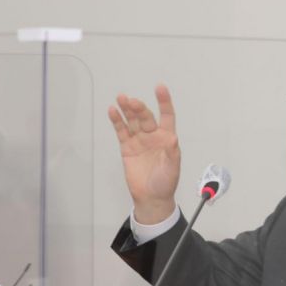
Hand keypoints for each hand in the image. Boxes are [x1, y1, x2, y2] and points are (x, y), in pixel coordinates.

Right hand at [108, 84, 179, 223]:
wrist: (151, 197)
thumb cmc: (165, 183)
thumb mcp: (173, 168)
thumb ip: (172, 154)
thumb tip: (173, 139)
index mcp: (166, 138)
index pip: (167, 116)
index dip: (164, 102)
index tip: (160, 88)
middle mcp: (153, 136)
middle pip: (146, 117)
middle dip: (139, 108)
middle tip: (132, 101)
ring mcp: (139, 140)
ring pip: (132, 121)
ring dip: (127, 109)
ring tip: (122, 98)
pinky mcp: (127, 147)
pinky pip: (121, 131)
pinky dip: (117, 121)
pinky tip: (113, 111)